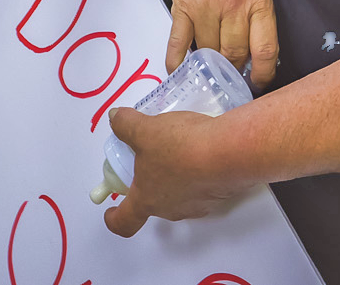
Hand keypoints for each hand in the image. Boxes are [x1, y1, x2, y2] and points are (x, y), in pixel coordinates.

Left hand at [102, 107, 253, 236]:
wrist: (228, 152)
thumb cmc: (179, 147)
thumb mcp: (145, 129)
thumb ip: (126, 124)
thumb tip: (114, 118)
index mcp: (147, 200)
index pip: (125, 222)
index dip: (114, 218)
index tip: (110, 211)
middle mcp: (171, 210)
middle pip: (153, 203)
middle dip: (149, 182)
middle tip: (150, 157)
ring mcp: (197, 206)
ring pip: (179, 194)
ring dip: (175, 176)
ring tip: (178, 147)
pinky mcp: (220, 196)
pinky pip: (202, 186)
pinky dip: (198, 172)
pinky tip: (201, 149)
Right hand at [167, 0, 278, 86]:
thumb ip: (258, 24)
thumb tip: (254, 63)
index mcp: (257, 1)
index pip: (264, 49)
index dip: (262, 74)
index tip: (257, 82)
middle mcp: (233, 3)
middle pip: (234, 53)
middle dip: (233, 67)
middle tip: (230, 70)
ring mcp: (206, 5)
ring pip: (209, 51)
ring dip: (209, 62)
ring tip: (209, 62)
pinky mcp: (183, 6)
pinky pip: (179, 43)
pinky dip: (177, 61)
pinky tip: (179, 70)